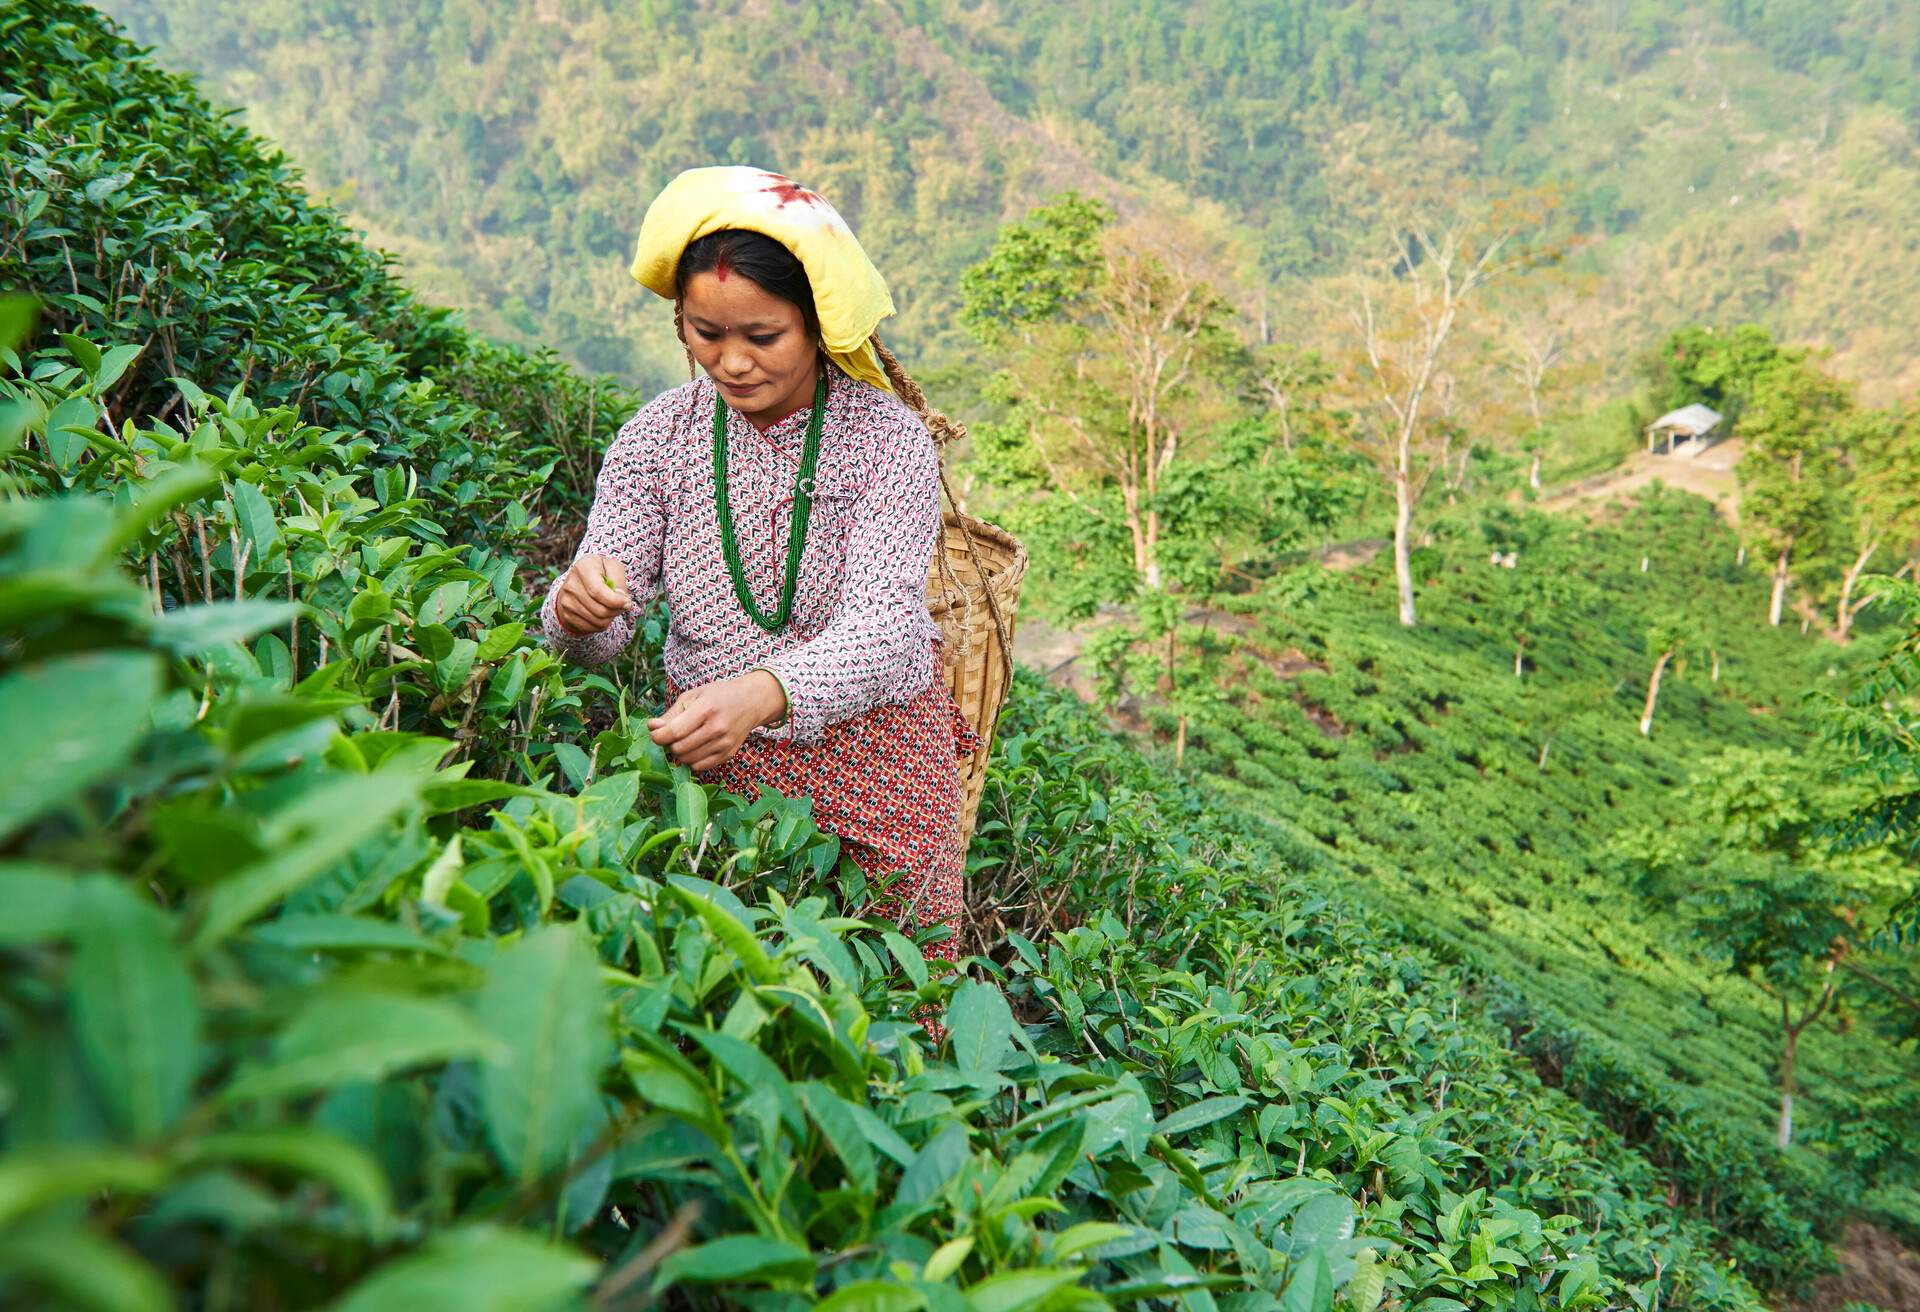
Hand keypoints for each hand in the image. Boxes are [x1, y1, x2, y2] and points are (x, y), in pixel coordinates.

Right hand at [554, 553, 636, 635]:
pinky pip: (591, 628)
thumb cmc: (601, 572)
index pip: (597, 591)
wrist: (579, 580)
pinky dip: (602, 623)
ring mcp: (566, 602)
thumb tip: (621, 599)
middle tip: (623, 605)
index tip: (628, 603)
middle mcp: (571, 586)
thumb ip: (619, 581)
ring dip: (611, 617)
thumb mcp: (613, 567)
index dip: (615, 601)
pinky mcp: (567, 615)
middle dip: (617, 611)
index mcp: (582, 568)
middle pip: (600, 610)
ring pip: (597, 621)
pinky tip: (603, 613)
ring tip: (612, 607)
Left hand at [649, 671, 788, 772]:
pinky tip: (695, 748)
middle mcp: (716, 728)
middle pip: (679, 748)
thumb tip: (652, 728)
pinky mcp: (728, 754)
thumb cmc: (719, 695)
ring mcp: (723, 744)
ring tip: (684, 740)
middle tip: (672, 735)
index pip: (674, 732)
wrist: (751, 702)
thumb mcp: (694, 696)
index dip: (658, 736)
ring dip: (680, 753)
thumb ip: (671, 713)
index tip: (655, 733)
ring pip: (687, 760)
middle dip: (669, 744)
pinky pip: (700, 767)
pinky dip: (692, 760)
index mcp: (705, 709)